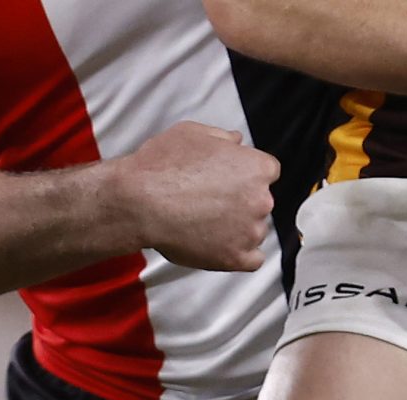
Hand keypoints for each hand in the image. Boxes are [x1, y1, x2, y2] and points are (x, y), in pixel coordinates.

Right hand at [111, 121, 279, 272]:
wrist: (140, 202)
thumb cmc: (161, 166)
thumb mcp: (192, 133)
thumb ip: (222, 137)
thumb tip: (236, 141)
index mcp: (256, 168)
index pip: (266, 171)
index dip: (245, 174)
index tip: (229, 178)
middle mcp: (261, 200)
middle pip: (260, 201)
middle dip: (241, 200)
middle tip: (209, 199)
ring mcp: (251, 232)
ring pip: (254, 229)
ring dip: (237, 227)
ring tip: (203, 220)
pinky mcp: (237, 258)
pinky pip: (252, 259)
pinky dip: (240, 254)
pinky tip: (220, 244)